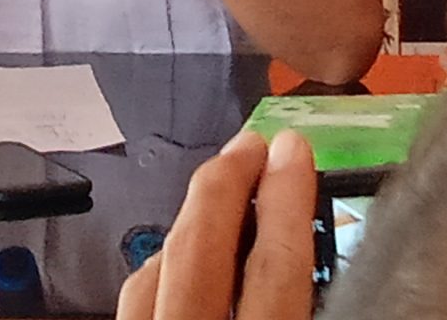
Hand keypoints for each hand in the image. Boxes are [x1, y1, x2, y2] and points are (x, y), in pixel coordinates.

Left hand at [118, 128, 316, 319]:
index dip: (284, 200)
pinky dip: (162, 265)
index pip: (274, 267)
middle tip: (250, 145)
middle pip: (198, 246)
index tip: (291, 152)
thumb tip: (311, 259)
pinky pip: (134, 298)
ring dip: (191, 219)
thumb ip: (312, 316)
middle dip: (225, 183)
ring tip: (221, 189)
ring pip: (157, 263)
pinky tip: (181, 258)